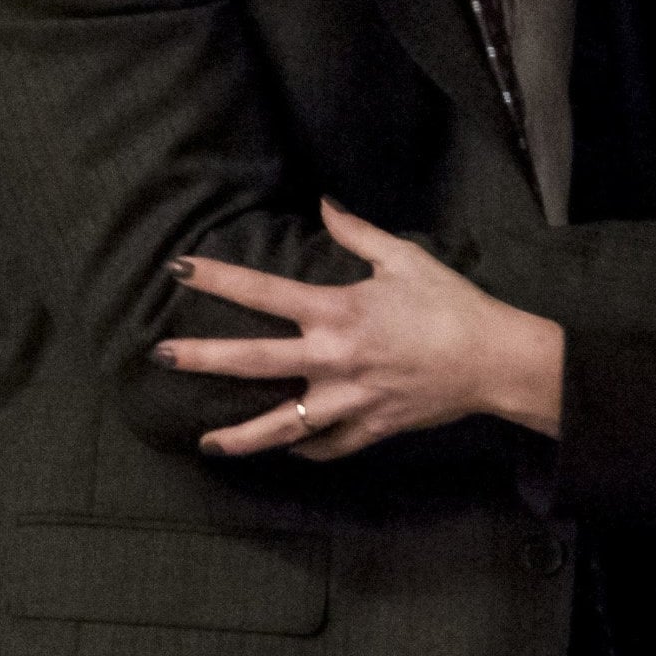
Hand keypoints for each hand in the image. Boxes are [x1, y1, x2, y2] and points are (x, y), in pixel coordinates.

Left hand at [158, 199, 564, 459]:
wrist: (493, 360)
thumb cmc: (451, 304)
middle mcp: (332, 358)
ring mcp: (348, 399)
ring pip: (283, 425)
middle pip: (253, 361)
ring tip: (206, 445)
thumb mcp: (404, 257)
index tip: (179, 271)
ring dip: (241, 437)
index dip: (219, 278)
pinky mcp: (369, 428)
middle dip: (202, 359)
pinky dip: (305, 450)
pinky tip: (286, 451)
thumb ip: (356, 232)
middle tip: (161, 357)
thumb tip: (324, 204)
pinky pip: (327, 446)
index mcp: (337, 310)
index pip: (263, 292)